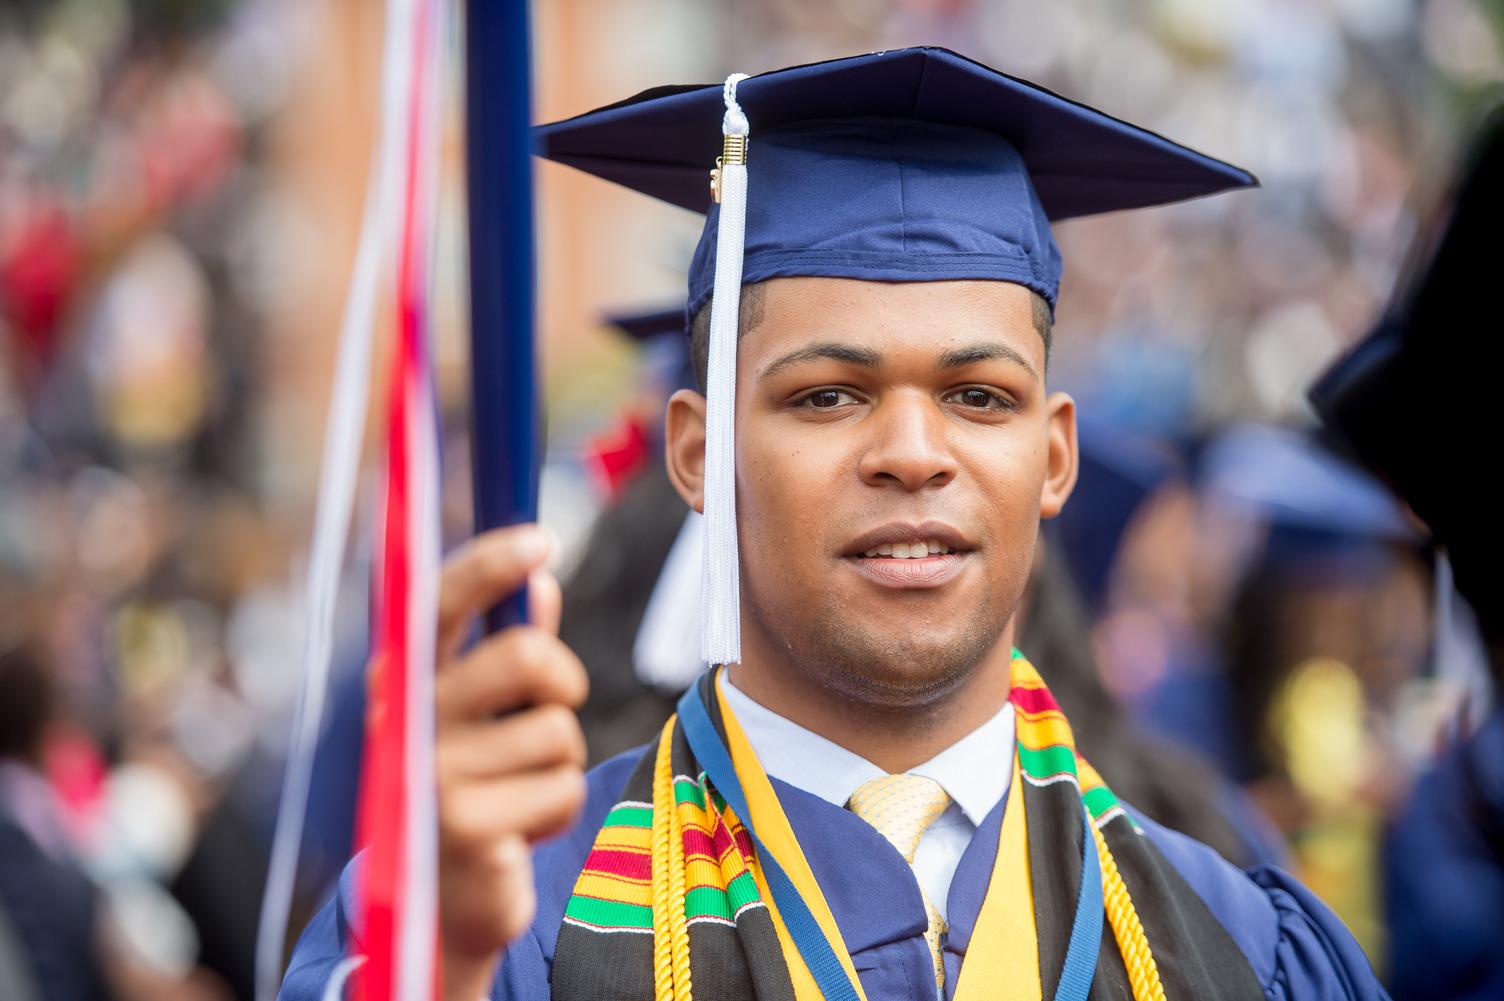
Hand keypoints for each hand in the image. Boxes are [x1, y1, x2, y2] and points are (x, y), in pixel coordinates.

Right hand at [433, 525, 588, 999]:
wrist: (439, 902)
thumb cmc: (470, 786)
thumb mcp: (484, 713)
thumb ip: (508, 649)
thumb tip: (542, 583)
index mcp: (405, 680)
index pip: (442, 602)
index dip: (490, 564)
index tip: (541, 541)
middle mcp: (406, 719)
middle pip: (529, 656)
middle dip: (563, 683)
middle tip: (552, 710)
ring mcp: (432, 775)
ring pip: (559, 731)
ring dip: (559, 764)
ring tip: (518, 791)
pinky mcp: (466, 828)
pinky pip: (561, 789)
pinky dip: (557, 811)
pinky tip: (517, 831)